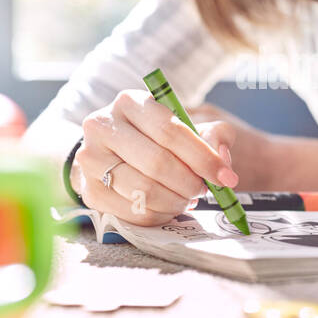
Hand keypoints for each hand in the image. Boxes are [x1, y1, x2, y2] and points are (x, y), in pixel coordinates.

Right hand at [73, 90, 240, 226]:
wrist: (113, 153)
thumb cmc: (157, 138)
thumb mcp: (188, 126)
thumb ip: (214, 135)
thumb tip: (222, 158)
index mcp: (129, 102)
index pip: (170, 131)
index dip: (203, 157)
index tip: (226, 177)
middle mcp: (102, 127)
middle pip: (157, 163)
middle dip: (190, 182)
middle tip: (203, 189)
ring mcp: (91, 161)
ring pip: (145, 191)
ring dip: (176, 201)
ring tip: (187, 197)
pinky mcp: (90, 193)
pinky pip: (134, 213)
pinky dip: (160, 215)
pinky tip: (168, 206)